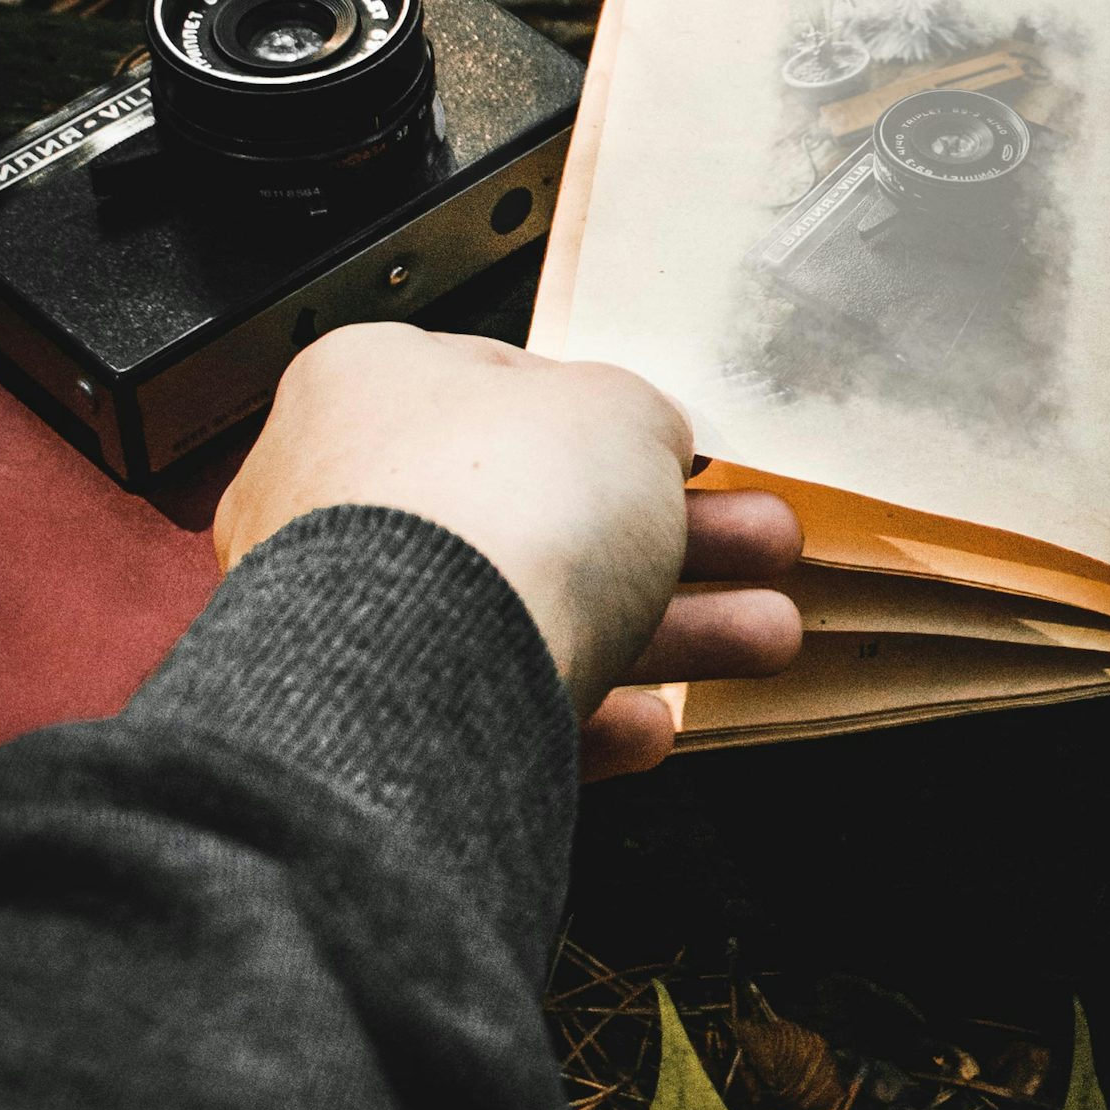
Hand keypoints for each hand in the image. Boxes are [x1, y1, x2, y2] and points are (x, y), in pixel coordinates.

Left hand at [213, 327, 801, 779]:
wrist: (424, 678)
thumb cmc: (491, 512)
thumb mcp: (619, 410)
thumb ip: (641, 416)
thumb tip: (648, 439)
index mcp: (370, 385)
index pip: (501, 387)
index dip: (608, 418)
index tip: (678, 450)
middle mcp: (343, 499)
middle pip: (543, 513)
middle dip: (676, 536)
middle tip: (756, 542)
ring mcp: (357, 620)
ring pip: (538, 616)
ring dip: (669, 630)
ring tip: (766, 635)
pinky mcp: (382, 723)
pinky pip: (501, 712)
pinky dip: (587, 716)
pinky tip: (654, 723)